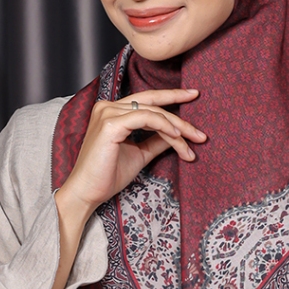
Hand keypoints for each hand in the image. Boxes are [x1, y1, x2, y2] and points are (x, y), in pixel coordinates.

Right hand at [56, 89, 205, 224]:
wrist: (87, 193)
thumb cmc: (108, 176)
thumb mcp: (139, 154)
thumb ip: (156, 141)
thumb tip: (178, 134)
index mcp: (112, 111)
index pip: (147, 100)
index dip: (172, 96)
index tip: (194, 97)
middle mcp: (108, 106)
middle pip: (153, 104)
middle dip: (181, 116)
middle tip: (201, 133)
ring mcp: (107, 112)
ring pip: (153, 112)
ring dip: (177, 129)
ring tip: (193, 143)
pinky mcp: (110, 123)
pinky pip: (145, 118)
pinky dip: (164, 126)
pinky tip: (176, 137)